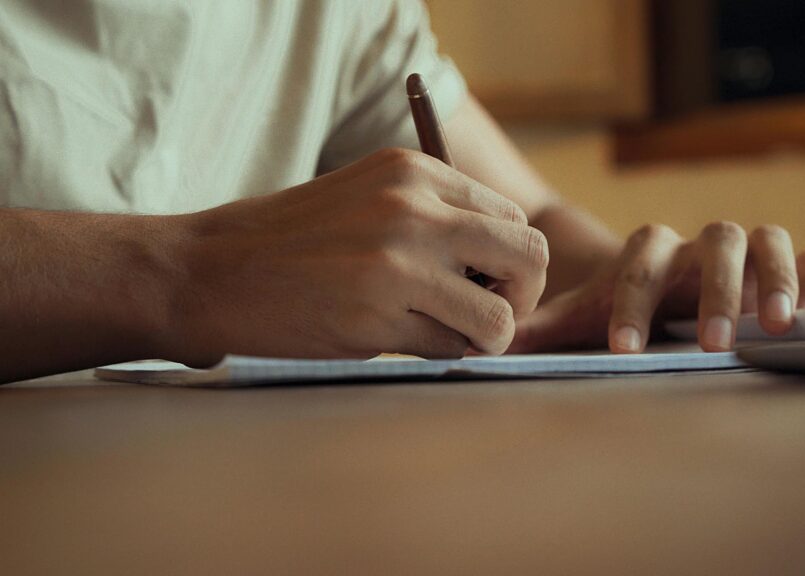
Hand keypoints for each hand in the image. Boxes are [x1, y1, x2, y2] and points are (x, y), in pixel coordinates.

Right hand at [167, 148, 547, 365]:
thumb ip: (435, 215)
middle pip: (531, 257)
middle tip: (486, 313)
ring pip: (500, 318)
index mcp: (414, 171)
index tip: (480, 281)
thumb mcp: (368, 196)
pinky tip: (395, 337)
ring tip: (442, 332)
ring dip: (482, 336)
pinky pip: (449, 348)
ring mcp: (397, 261)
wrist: (209, 270)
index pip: (513, 219)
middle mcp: (415, 208)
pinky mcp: (375, 316)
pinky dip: (435, 352)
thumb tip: (505, 267)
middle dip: (520, 297)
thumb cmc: (291, 240)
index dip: (509, 261)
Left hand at [508, 222, 804, 353]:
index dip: (632, 300)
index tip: (624, 350)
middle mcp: (697, 247)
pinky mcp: (781, 268)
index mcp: (647, 254)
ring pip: (765, 239)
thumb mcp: (580, 314)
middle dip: (717, 290)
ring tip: (777, 326)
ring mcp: (743, 252)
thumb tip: (482, 341)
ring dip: (774, 278)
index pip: (640, 261)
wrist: (657, 283)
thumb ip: (540, 326)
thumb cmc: (619, 306)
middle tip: (713, 345)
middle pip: (716, 240)